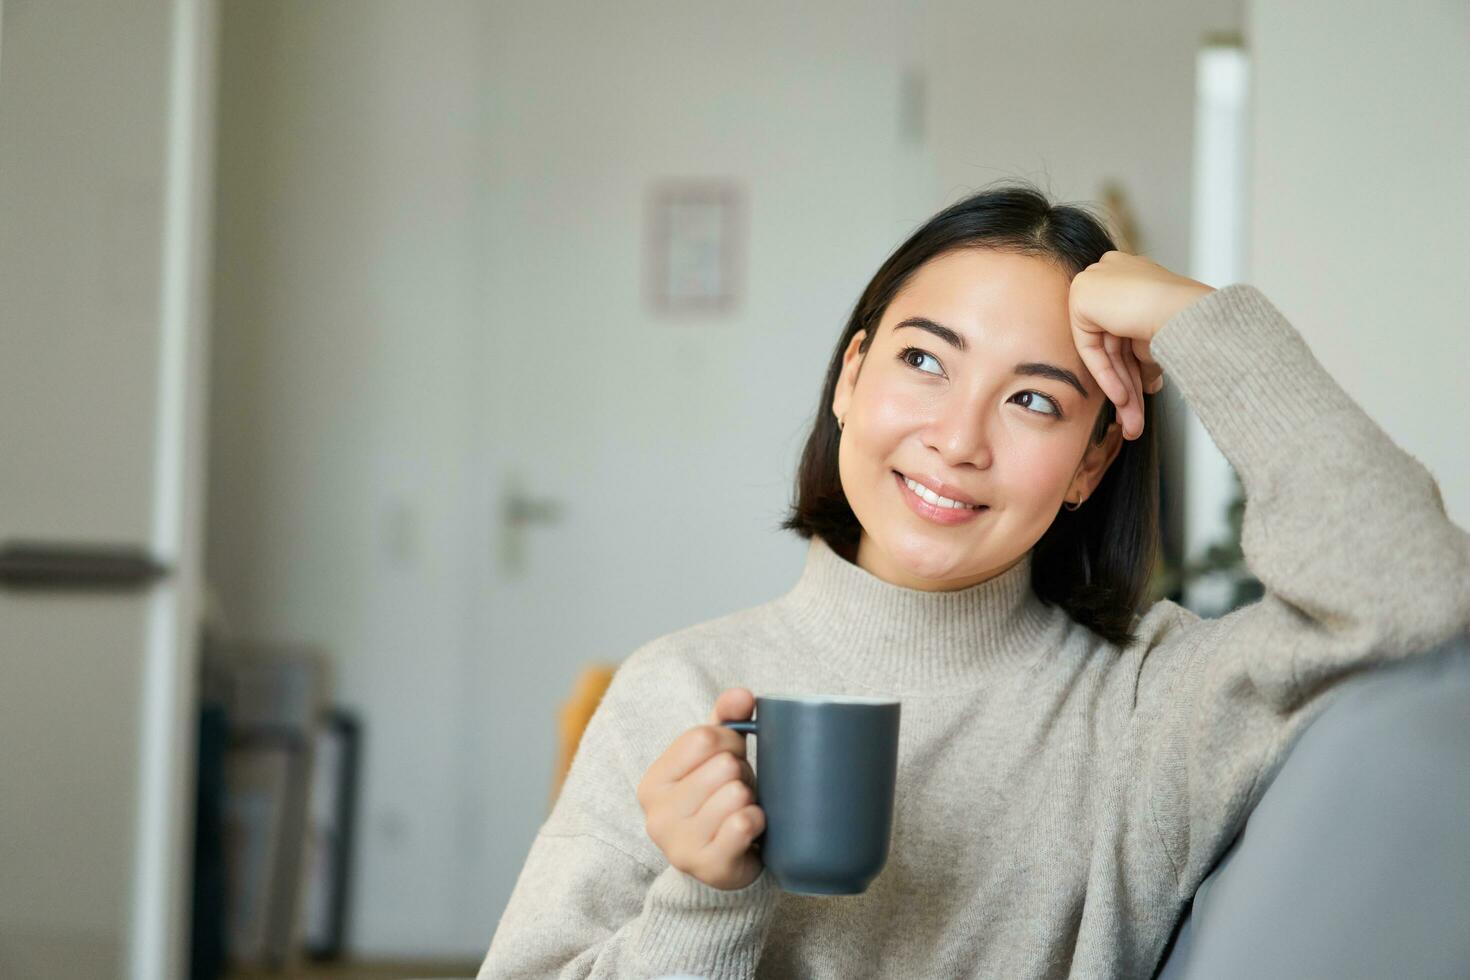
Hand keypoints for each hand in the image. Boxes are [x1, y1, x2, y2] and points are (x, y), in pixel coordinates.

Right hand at [636, 687, 764, 889]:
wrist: (723, 864)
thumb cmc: (717, 800)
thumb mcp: (715, 757)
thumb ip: (726, 719)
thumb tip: (743, 696)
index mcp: (653, 782)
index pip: (703, 737)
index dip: (730, 742)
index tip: (731, 758)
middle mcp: (657, 815)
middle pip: (724, 766)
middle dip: (743, 774)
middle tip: (737, 793)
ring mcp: (680, 845)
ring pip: (736, 794)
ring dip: (751, 800)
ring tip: (740, 811)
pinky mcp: (707, 867)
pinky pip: (744, 823)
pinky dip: (758, 821)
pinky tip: (750, 829)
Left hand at [1068, 251, 1214, 439]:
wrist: (1185, 310)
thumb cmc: (1187, 319)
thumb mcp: (1162, 340)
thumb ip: (1146, 355)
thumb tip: (1147, 382)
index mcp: (1134, 275)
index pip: (1128, 331)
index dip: (1138, 367)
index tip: (1147, 392)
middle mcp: (1112, 274)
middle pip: (1117, 344)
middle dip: (1128, 385)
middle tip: (1136, 417)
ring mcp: (1095, 282)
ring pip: (1106, 350)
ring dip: (1121, 389)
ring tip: (1133, 421)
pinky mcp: (1082, 296)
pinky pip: (1090, 347)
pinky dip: (1105, 375)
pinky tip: (1122, 399)